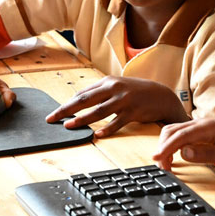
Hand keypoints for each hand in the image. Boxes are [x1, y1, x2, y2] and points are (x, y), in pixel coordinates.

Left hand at [46, 76, 185, 136]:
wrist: (162, 96)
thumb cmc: (137, 93)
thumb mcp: (118, 87)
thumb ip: (101, 93)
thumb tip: (80, 101)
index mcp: (108, 82)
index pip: (83, 93)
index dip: (67, 104)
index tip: (55, 113)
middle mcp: (114, 88)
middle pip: (85, 99)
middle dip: (66, 109)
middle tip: (52, 118)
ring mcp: (124, 99)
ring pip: (99, 111)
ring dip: (82, 119)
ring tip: (69, 125)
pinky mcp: (134, 111)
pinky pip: (117, 122)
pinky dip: (107, 129)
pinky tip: (98, 134)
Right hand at [153, 119, 214, 169]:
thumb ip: (205, 153)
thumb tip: (183, 153)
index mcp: (208, 127)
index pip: (181, 135)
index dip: (166, 147)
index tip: (156, 159)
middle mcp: (202, 123)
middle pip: (172, 131)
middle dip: (163, 147)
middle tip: (162, 168)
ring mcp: (201, 126)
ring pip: (174, 132)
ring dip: (166, 146)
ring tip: (166, 165)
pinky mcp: (202, 132)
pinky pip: (181, 135)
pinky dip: (172, 145)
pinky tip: (173, 157)